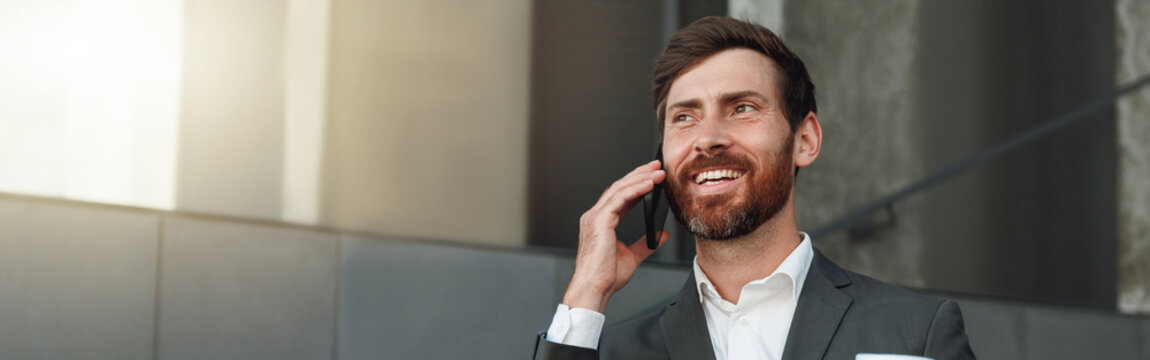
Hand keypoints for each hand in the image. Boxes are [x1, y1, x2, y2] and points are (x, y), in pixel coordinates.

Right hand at [562, 160, 668, 312]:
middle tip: (657, 166)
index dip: (637, 184)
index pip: (620, 196)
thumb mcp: (632, 256)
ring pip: (619, 189)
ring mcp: (595, 217)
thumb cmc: (606, 277)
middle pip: (619, 187)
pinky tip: (649, 184)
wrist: (595, 289)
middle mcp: (595, 216)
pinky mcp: (599, 221)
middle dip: (639, 174)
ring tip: (658, 172)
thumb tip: (661, 235)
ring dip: (640, 178)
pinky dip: (636, 189)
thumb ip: (646, 244)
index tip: (653, 177)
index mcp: (601, 222)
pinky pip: (619, 198)